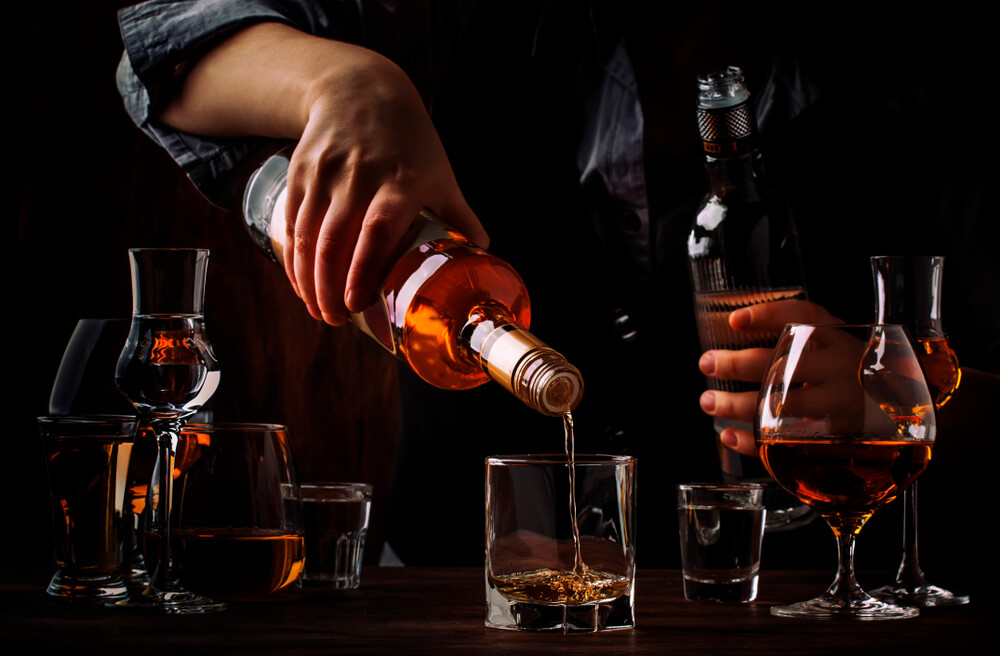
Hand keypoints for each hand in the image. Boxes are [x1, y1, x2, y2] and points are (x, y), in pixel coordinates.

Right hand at [284, 49, 486, 324]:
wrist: (360, 89)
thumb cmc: (409, 140)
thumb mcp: (440, 173)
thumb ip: (459, 216)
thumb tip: (481, 254)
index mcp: (400, 182)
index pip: (378, 230)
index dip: (364, 269)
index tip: (358, 303)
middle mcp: (359, 177)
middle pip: (336, 241)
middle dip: (330, 288)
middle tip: (335, 319)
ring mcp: (326, 173)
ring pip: (308, 236)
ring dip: (308, 280)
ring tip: (318, 310)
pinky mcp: (301, 172)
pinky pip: (292, 223)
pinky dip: (294, 259)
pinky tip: (301, 283)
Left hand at [697, 299, 839, 455]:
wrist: (898, 408)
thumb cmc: (850, 369)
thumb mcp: (833, 340)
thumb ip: (796, 330)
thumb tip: (734, 322)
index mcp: (837, 338)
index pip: (804, 317)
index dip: (767, 316)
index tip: (734, 321)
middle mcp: (840, 368)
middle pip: (783, 363)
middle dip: (736, 365)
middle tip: (707, 363)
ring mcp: (839, 404)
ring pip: (780, 405)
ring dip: (736, 405)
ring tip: (708, 401)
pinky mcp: (834, 437)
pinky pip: (788, 442)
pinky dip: (754, 442)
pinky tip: (729, 435)